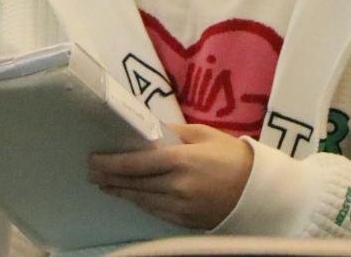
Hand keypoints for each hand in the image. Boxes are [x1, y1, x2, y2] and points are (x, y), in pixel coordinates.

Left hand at [89, 124, 252, 230]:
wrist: (259, 192)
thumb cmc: (232, 156)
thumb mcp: (204, 134)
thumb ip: (174, 132)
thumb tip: (149, 130)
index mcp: (180, 160)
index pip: (135, 164)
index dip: (111, 163)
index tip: (94, 160)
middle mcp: (176, 186)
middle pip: (133, 184)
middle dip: (110, 179)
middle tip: (92, 173)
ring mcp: (180, 207)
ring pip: (141, 200)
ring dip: (121, 192)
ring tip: (106, 185)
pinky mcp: (185, 221)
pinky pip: (155, 212)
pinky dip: (141, 203)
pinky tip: (132, 196)